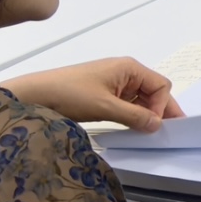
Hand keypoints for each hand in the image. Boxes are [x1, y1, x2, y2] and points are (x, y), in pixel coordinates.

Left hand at [3, 57, 184, 131]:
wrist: (35, 94)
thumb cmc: (71, 95)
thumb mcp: (105, 107)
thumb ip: (135, 116)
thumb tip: (158, 125)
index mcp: (130, 68)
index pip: (161, 85)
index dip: (163, 105)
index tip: (155, 127)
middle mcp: (125, 72)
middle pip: (153, 91)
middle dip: (159, 110)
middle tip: (165, 133)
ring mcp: (114, 82)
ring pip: (140, 98)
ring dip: (145, 114)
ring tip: (148, 133)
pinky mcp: (103, 93)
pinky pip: (127, 103)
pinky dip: (132, 115)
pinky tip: (132, 128)